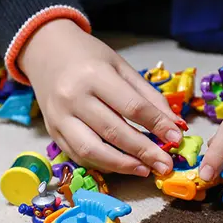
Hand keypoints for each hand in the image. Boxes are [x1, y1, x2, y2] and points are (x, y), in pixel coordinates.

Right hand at [19, 19, 181, 176]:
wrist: (46, 52)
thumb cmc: (88, 57)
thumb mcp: (121, 66)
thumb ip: (148, 96)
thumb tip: (174, 125)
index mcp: (94, 75)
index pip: (132, 106)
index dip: (157, 125)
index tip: (176, 138)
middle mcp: (73, 98)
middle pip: (114, 132)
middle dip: (144, 152)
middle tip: (166, 165)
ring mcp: (59, 117)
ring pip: (92, 151)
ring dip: (122, 165)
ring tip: (145, 170)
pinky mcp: (52, 131)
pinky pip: (78, 155)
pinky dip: (102, 164)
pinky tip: (121, 165)